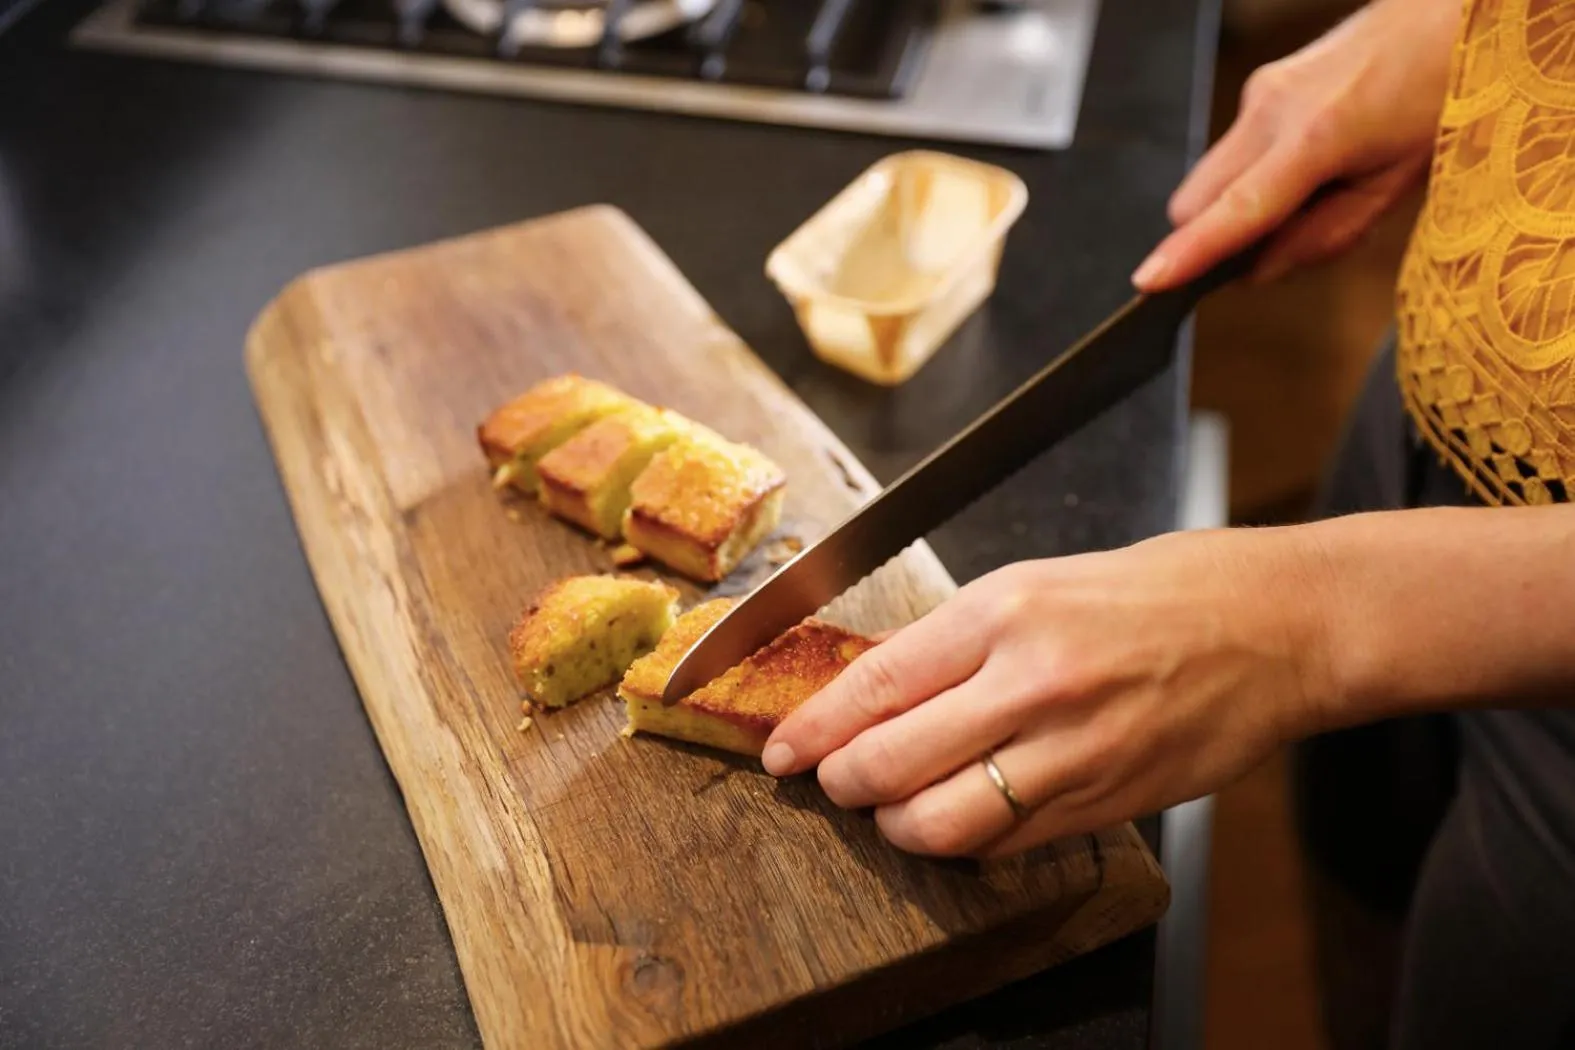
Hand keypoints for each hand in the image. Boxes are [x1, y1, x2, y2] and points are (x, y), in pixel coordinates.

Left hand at [761, 528, 1335, 857]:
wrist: (1275, 625)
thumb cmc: (1158, 590)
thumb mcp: (1038, 582)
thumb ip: (952, 638)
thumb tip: (872, 679)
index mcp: (1005, 611)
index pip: (875, 684)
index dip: (814, 728)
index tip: (781, 750)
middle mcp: (1032, 682)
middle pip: (891, 763)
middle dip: (842, 783)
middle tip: (831, 780)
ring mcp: (1073, 751)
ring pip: (942, 822)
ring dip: (897, 825)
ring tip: (893, 808)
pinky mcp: (1108, 802)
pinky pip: (1007, 844)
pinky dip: (965, 842)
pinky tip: (960, 818)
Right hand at [1133, 0, 1457, 289]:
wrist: (1453, 11)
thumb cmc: (1442, 96)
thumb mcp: (1395, 186)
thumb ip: (1322, 236)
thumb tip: (1256, 270)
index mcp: (1318, 136)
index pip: (1237, 209)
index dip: (1189, 251)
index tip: (1150, 282)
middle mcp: (1272, 108)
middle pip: (1196, 199)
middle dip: (1212, 235)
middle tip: (1277, 244)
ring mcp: (1261, 91)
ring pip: (1212, 178)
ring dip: (1239, 205)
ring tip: (1316, 192)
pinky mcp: (1262, 84)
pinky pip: (1235, 152)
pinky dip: (1256, 175)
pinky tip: (1314, 163)